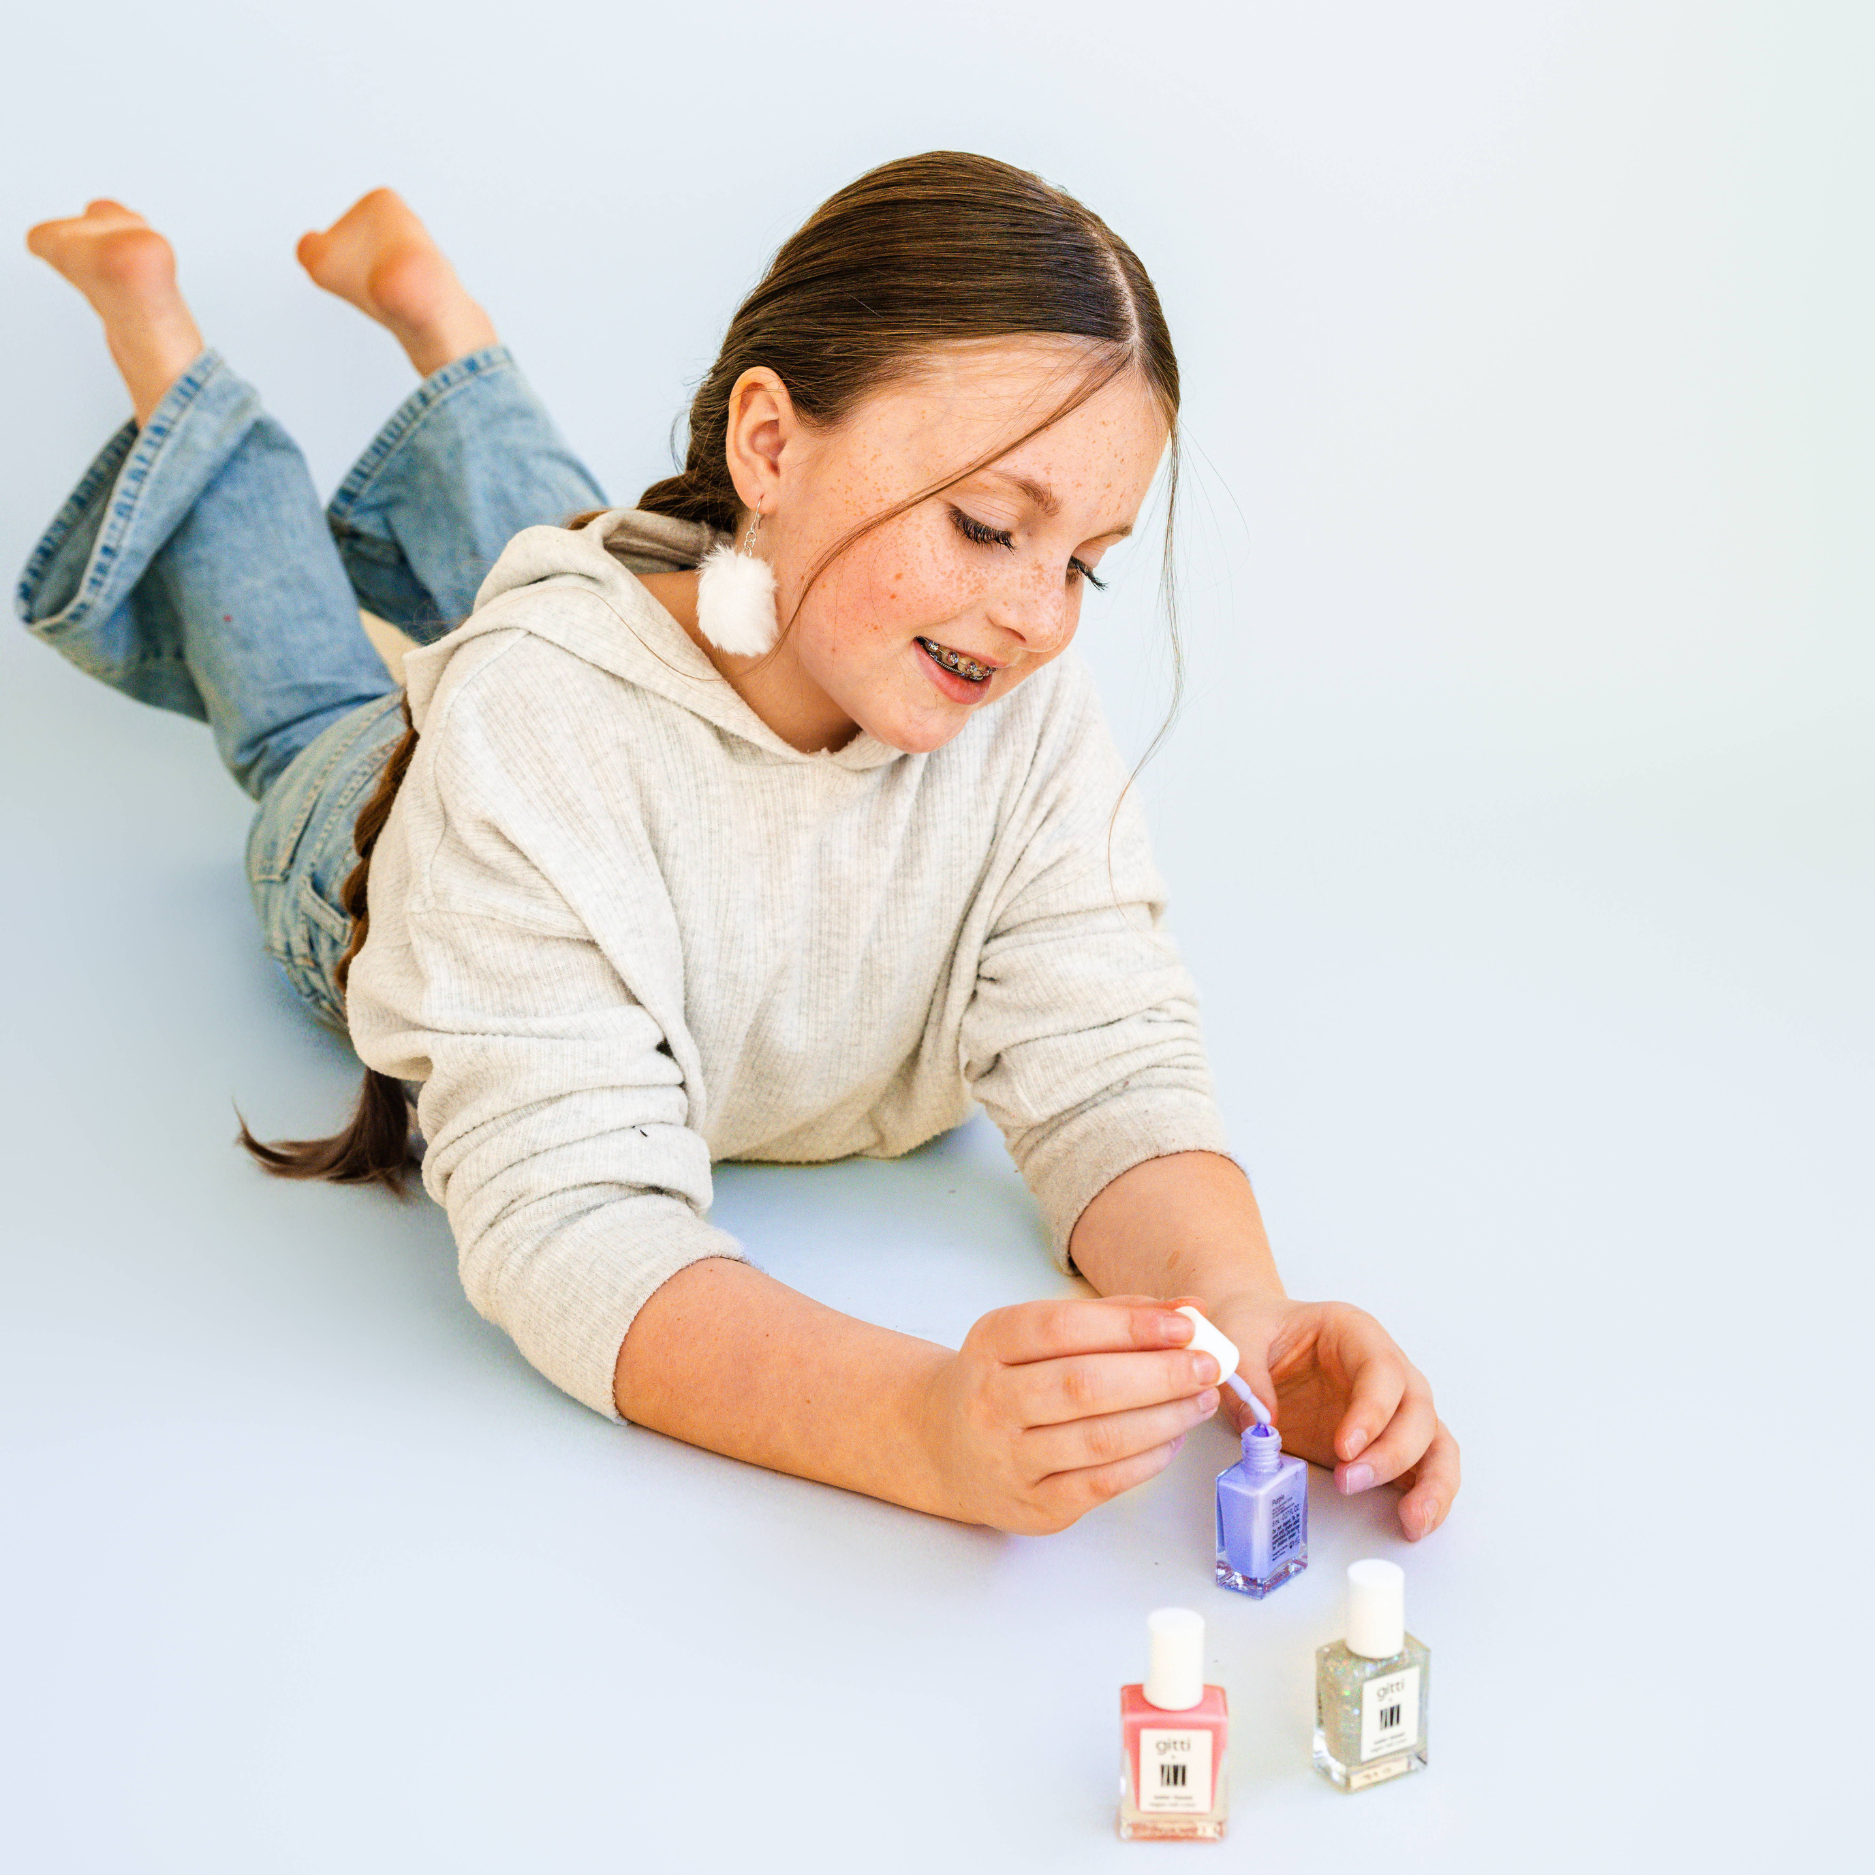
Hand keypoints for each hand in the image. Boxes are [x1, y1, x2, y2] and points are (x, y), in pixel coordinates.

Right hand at [913, 1296, 1222, 1533]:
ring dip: (1165, 1417)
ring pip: (1099, 1439)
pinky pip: (1103, 1484)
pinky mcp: (1035, 1507)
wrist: (945, 1445)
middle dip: (1159, 1373)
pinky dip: (1149, 1459)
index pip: (1062, 1327)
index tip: (1184, 1323)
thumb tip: (1190, 1310)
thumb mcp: (1037, 1334)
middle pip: (1083, 1386)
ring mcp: (1009, 1460)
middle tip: (1208, 1364)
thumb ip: (1113, 1317)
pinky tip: (1174, 1436)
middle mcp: (991, 1402)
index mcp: (991, 1344)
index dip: (1129, 1325)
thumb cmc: (1007, 1380)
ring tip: (1202, 1398)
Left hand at [1206, 1293, 1459, 1540]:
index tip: (1345, 1447)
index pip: (1382, 1370)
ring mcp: (1392, 1405)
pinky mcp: (1386, 1439)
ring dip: (1430, 1481)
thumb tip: (1262, 1424)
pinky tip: (1416, 1521)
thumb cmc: (1259, 1328)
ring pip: (1434, 1440)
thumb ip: (1247, 1373)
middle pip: (1416, 1409)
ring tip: (1412, 1520)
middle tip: (1351, 1481)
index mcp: (1355, 1332)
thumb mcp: (1240, 1334)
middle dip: (1392, 1452)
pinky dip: (1428, 1494)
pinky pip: (1424, 1465)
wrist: (1258, 1339)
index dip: (1372, 1411)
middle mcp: (1386, 1368)